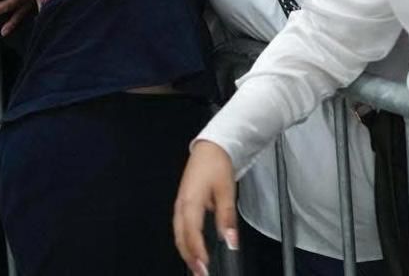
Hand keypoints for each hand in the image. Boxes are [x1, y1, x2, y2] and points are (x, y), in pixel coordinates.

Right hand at [173, 140, 238, 275]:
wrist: (210, 145)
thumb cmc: (217, 164)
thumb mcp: (226, 190)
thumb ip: (226, 217)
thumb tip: (230, 240)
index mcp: (190, 202)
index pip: (192, 234)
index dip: (198, 253)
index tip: (205, 267)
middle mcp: (181, 205)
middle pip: (181, 237)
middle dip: (189, 257)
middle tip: (201, 273)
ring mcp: (180, 203)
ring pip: (178, 233)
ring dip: (186, 251)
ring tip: (197, 265)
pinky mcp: (182, 202)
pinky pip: (180, 226)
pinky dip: (185, 240)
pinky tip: (193, 247)